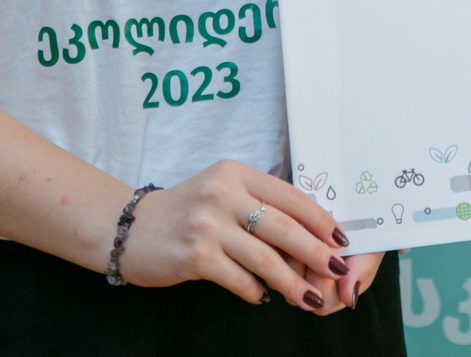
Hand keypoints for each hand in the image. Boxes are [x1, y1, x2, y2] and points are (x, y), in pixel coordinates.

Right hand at [118, 159, 353, 311]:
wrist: (129, 228)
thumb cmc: (185, 212)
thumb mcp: (221, 191)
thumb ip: (257, 203)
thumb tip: (308, 233)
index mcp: (236, 173)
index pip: (291, 196)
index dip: (320, 220)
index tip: (340, 239)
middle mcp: (223, 194)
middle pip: (285, 227)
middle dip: (316, 253)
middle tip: (337, 269)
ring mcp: (208, 225)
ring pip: (266, 259)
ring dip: (292, 282)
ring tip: (309, 297)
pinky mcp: (195, 255)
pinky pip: (240, 279)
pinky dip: (256, 292)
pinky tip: (263, 297)